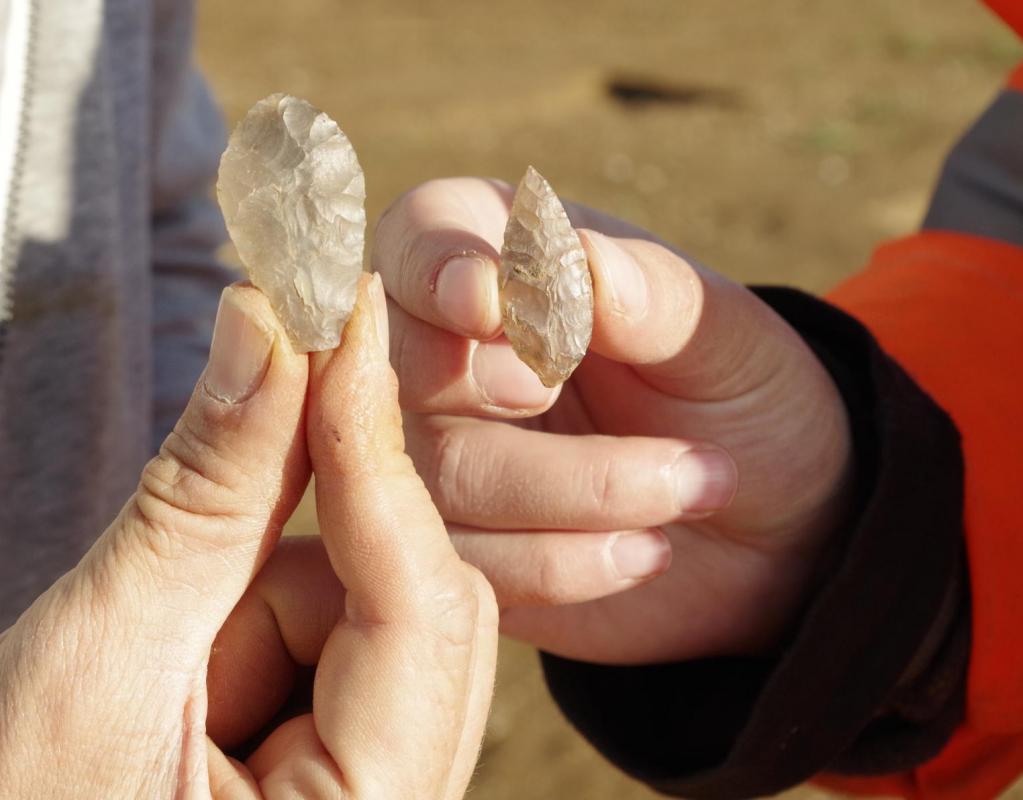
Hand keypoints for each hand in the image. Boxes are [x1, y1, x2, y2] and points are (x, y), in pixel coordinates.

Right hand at [0, 277, 496, 798]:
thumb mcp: (97, 656)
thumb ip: (206, 495)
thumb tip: (271, 326)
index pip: (426, 612)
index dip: (375, 457)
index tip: (339, 321)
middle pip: (419, 613)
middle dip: (296, 561)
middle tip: (193, 538)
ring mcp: (354, 790)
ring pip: (370, 620)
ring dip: (259, 604)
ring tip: (147, 668)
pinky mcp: (315, 766)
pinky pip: (328, 647)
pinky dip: (254, 618)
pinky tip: (173, 663)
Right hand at [373, 178, 853, 662]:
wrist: (770, 524)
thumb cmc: (739, 395)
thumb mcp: (726, 336)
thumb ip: (651, 295)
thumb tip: (582, 261)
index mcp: (498, 262)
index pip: (416, 239)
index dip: (434, 271)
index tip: (491, 306)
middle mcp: (444, 355)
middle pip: (395, 368)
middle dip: (490, 393)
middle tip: (565, 394)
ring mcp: (438, 458)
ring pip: (429, 477)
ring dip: (564, 490)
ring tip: (687, 488)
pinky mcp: (454, 549)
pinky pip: (459, 563)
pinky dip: (553, 564)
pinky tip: (642, 553)